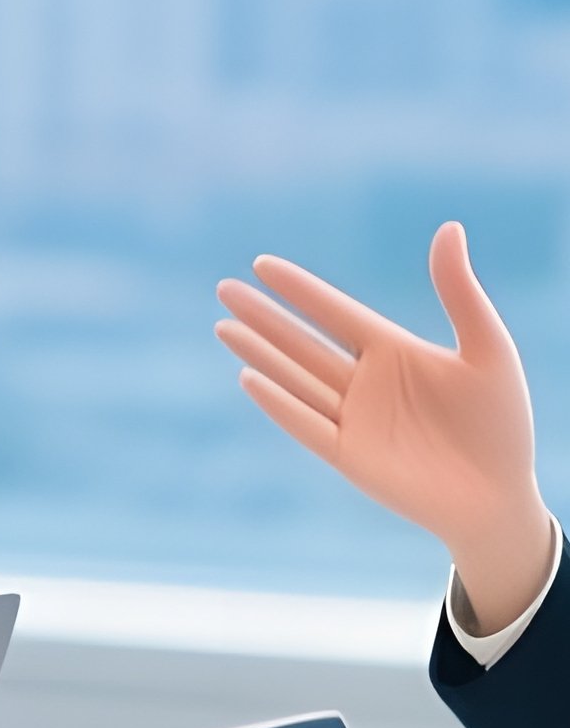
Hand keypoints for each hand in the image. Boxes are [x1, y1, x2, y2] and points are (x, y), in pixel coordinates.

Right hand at [213, 220, 555, 631]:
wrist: (503, 501)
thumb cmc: (502, 426)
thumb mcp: (488, 350)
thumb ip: (460, 293)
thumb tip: (450, 227)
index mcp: (393, 351)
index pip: (335, 312)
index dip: (300, 290)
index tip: (262, 264)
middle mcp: (365, 382)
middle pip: (302, 342)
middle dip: (263, 316)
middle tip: (224, 288)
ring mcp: (353, 420)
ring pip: (295, 378)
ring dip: (259, 352)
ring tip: (224, 326)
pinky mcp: (348, 457)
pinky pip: (306, 424)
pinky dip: (279, 402)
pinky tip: (249, 377)